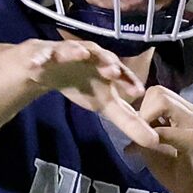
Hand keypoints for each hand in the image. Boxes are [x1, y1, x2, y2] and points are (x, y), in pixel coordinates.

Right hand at [19, 39, 156, 147]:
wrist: (48, 70)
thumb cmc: (82, 83)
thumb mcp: (105, 104)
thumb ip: (128, 121)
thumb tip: (154, 142)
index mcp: (106, 68)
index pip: (122, 73)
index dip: (129, 81)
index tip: (138, 92)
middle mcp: (90, 57)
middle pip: (101, 57)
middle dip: (107, 62)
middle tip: (113, 72)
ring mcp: (66, 53)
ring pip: (73, 50)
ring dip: (77, 52)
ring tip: (81, 54)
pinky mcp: (44, 54)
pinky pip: (41, 56)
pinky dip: (40, 59)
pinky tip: (38, 64)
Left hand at [117, 84, 192, 192]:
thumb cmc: (176, 170)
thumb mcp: (155, 146)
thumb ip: (144, 130)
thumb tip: (124, 120)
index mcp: (184, 111)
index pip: (157, 92)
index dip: (141, 106)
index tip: (138, 128)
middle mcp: (192, 112)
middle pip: (157, 92)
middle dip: (142, 111)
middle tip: (140, 133)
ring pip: (162, 103)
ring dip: (147, 120)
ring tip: (145, 139)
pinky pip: (163, 130)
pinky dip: (149, 138)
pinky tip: (141, 150)